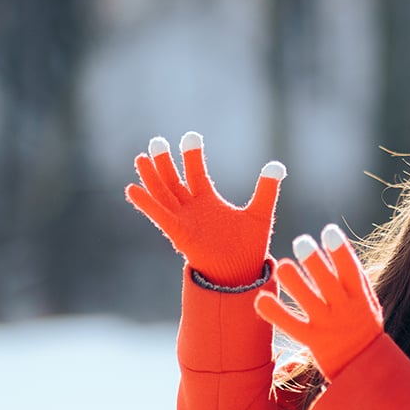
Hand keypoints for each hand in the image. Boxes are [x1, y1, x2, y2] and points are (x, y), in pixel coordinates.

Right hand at [125, 131, 285, 286]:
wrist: (242, 274)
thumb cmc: (249, 247)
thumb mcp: (259, 213)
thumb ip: (266, 189)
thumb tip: (278, 166)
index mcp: (208, 202)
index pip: (196, 172)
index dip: (192, 155)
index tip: (189, 136)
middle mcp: (192, 209)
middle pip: (174, 180)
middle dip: (165, 162)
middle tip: (156, 141)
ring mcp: (183, 220)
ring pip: (163, 194)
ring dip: (152, 177)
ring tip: (141, 158)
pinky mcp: (178, 233)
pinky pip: (159, 216)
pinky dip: (146, 204)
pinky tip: (132, 189)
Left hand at [254, 224, 383, 378]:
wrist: (363, 368)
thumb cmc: (363, 327)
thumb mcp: (368, 303)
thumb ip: (355, 278)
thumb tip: (339, 246)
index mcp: (359, 297)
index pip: (350, 270)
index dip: (340, 250)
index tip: (328, 231)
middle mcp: (344, 309)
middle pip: (327, 282)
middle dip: (314, 261)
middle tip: (301, 242)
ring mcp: (327, 325)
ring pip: (307, 300)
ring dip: (294, 282)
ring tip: (281, 266)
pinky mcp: (312, 340)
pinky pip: (290, 325)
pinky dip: (274, 312)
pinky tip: (261, 299)